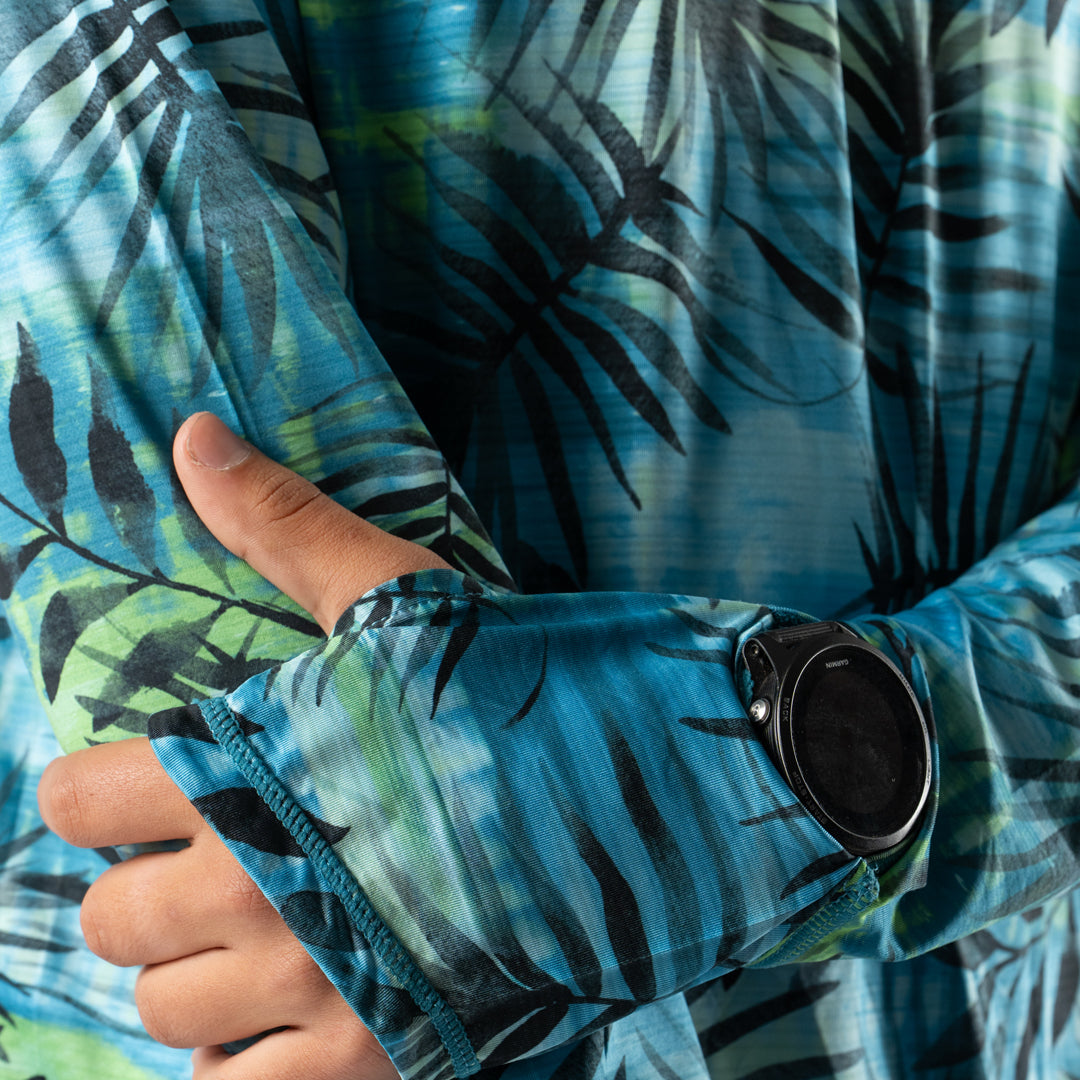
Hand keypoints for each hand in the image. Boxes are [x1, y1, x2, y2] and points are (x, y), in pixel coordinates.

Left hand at [39, 412, 450, 1077]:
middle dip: (148, 882)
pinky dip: (243, 1063)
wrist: (650, 792)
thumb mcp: (399, 596)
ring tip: (257, 926)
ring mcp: (313, 989)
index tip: (131, 783)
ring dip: (194, 972)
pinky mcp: (375, 1062)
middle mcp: (254, 891)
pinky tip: (286, 1009)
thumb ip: (282, 526)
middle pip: (115, 921)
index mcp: (240, 773)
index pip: (80, 801)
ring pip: (169, 1014)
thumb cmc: (516, 686)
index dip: (94, 788)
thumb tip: (192, 432)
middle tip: (212, 851)